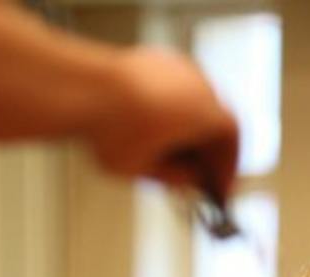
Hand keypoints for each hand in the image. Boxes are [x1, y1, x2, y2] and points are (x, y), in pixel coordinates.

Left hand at [91, 46, 237, 197]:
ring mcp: (176, 66)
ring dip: (190, 130)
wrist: (79, 89)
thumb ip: (177, 178)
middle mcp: (197, 83)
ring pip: (195, 104)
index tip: (219, 183)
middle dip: (207, 149)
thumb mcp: (148, 172)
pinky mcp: (154, 59)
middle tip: (197, 173)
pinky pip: (174, 90)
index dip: (227, 164)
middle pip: (215, 119)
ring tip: (173, 155)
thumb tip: (190, 180)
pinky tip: (155, 130)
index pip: (231, 139)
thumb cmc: (113, 130)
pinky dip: (172, 111)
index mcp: (204, 112)